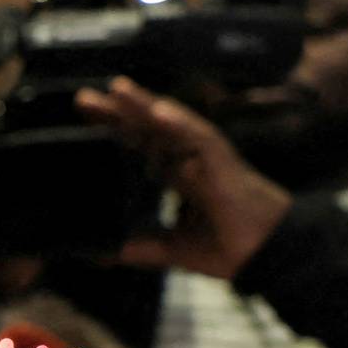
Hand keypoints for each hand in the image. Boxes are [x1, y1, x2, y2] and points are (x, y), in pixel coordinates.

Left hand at [77, 76, 294, 279]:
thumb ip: (139, 248)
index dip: (111, 131)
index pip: (138, 146)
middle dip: (117, 111)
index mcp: (176, 175)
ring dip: (145, 104)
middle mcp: (188, 160)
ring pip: (172, 123)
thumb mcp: (171, 249)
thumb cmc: (228, 248)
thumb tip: (105, 253)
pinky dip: (181, 123)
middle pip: (147, 128)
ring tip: (117, 89)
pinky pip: (201, 137)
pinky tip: (159, 111)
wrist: (267, 257)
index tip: (81, 119)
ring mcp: (207, 159)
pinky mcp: (225, 164)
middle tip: (83, 98)